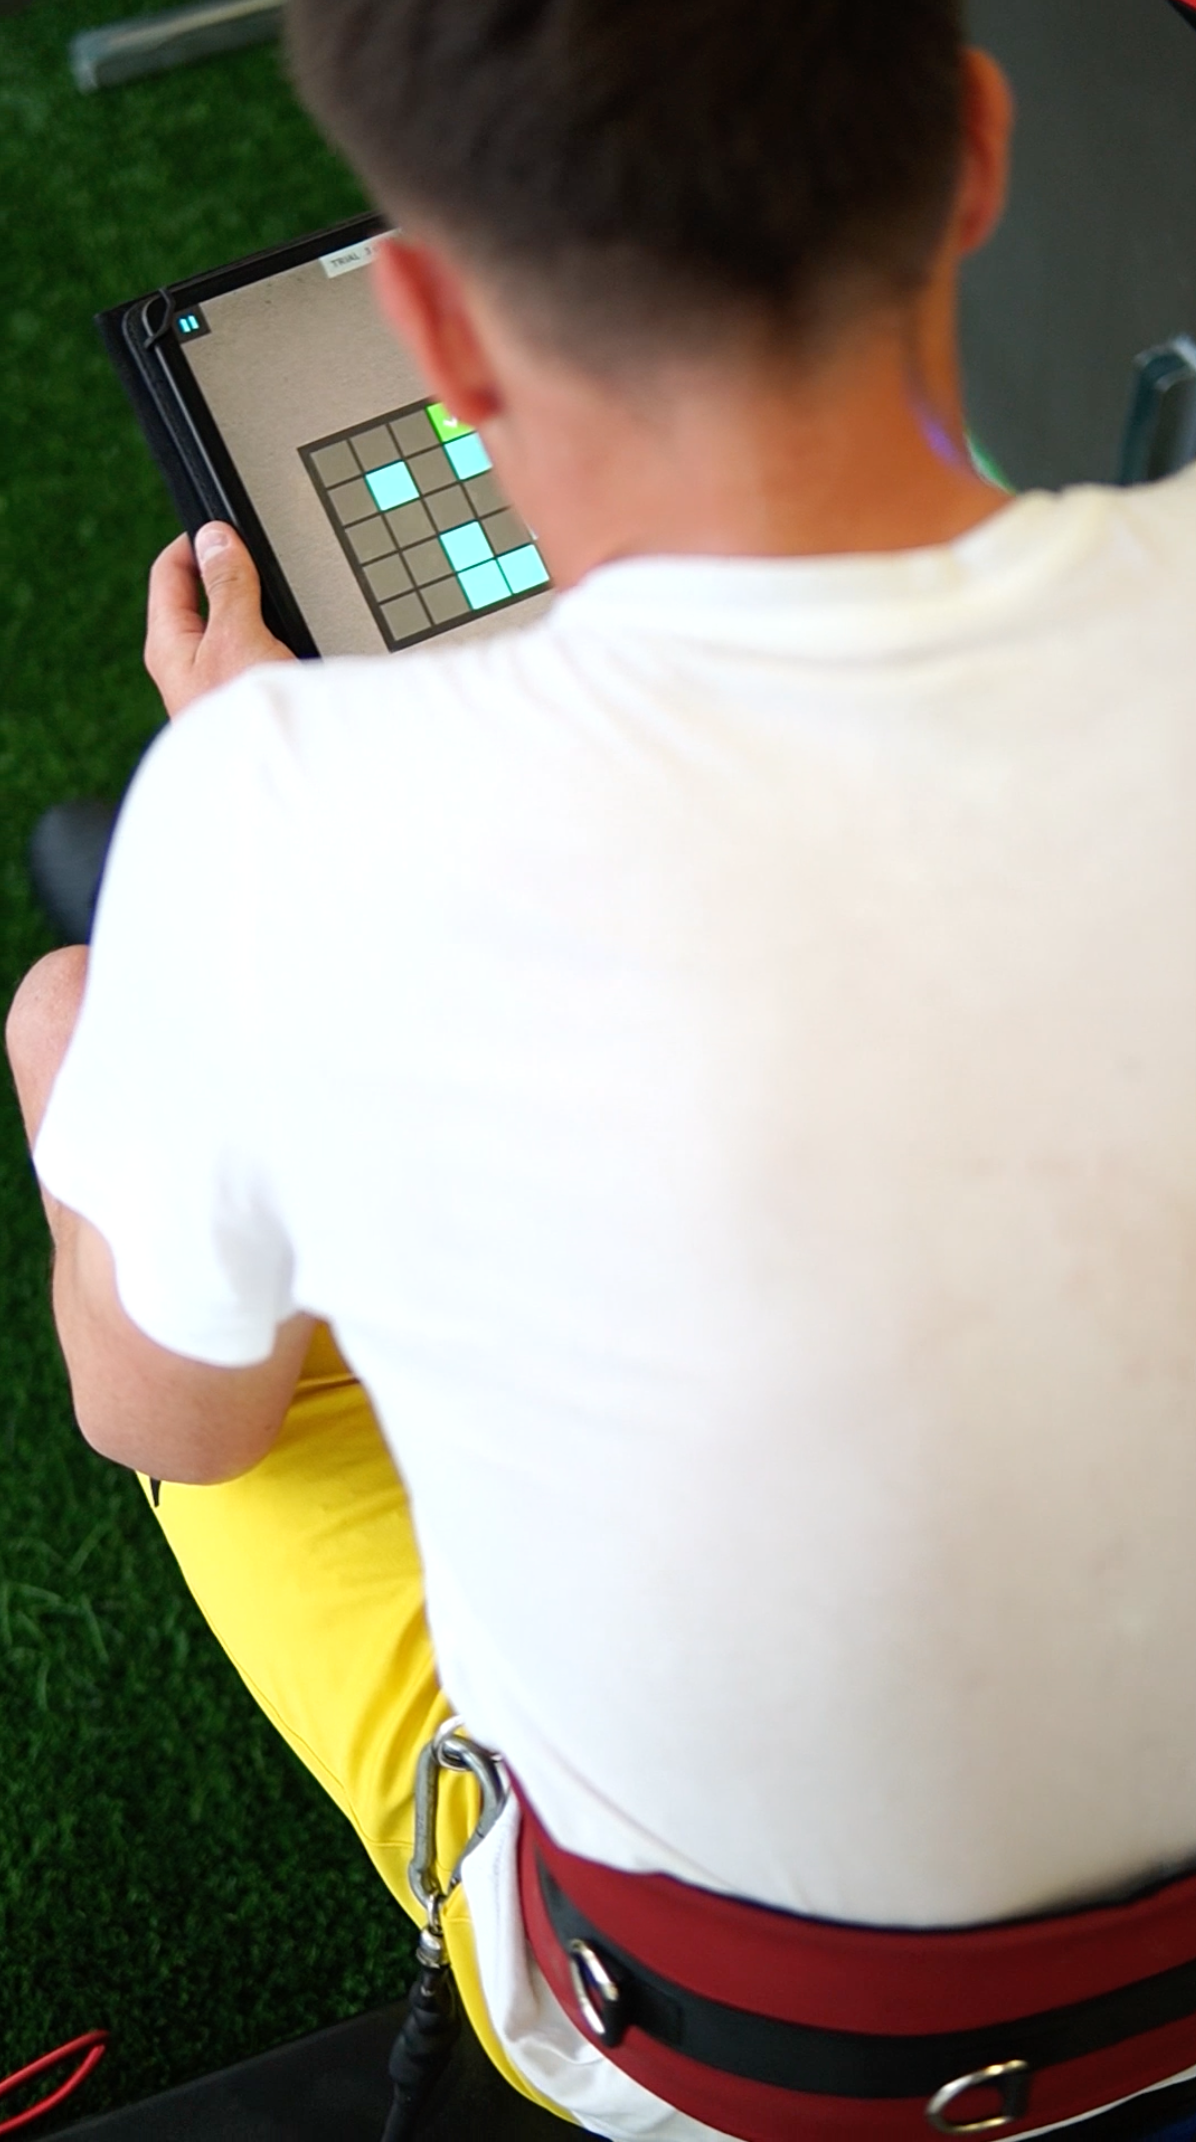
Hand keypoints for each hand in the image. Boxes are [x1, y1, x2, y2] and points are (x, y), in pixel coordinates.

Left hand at [145, 523, 295, 718]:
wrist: (279, 788)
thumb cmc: (246, 723)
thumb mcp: (236, 637)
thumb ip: (227, 584)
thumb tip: (215, 537)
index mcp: (168, 644)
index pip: (170, 571)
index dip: (197, 541)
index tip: (230, 527)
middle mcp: (189, 664)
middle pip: (206, 597)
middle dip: (236, 575)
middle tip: (267, 562)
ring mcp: (219, 684)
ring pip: (237, 628)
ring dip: (261, 612)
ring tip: (287, 603)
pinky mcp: (249, 701)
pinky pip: (261, 656)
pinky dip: (278, 641)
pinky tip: (301, 645)